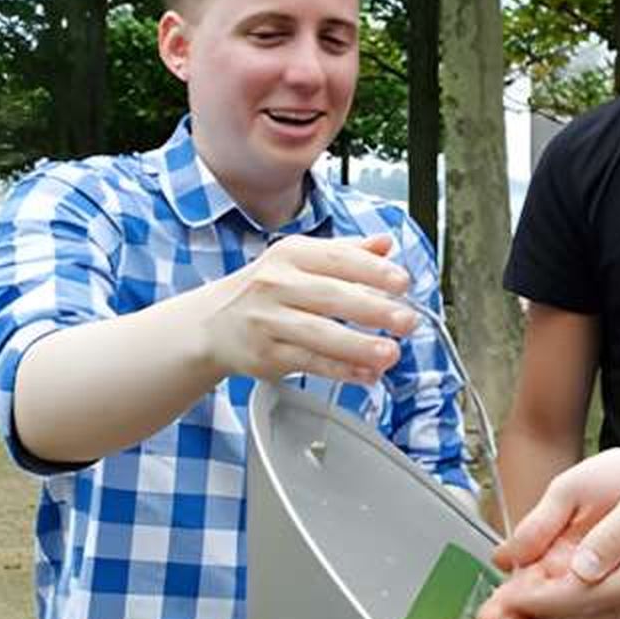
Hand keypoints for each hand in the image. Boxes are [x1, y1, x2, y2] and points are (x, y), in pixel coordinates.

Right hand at [199, 233, 415, 384]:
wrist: (212, 323)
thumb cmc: (268, 289)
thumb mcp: (301, 260)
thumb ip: (347, 252)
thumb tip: (385, 244)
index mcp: (292, 255)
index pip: (337, 258)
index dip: (372, 270)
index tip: (402, 282)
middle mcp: (277, 284)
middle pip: (331, 296)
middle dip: (373, 309)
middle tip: (407, 321)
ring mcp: (269, 320)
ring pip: (319, 334)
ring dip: (358, 345)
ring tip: (391, 353)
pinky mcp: (266, 354)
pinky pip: (309, 362)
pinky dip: (341, 370)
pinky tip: (368, 374)